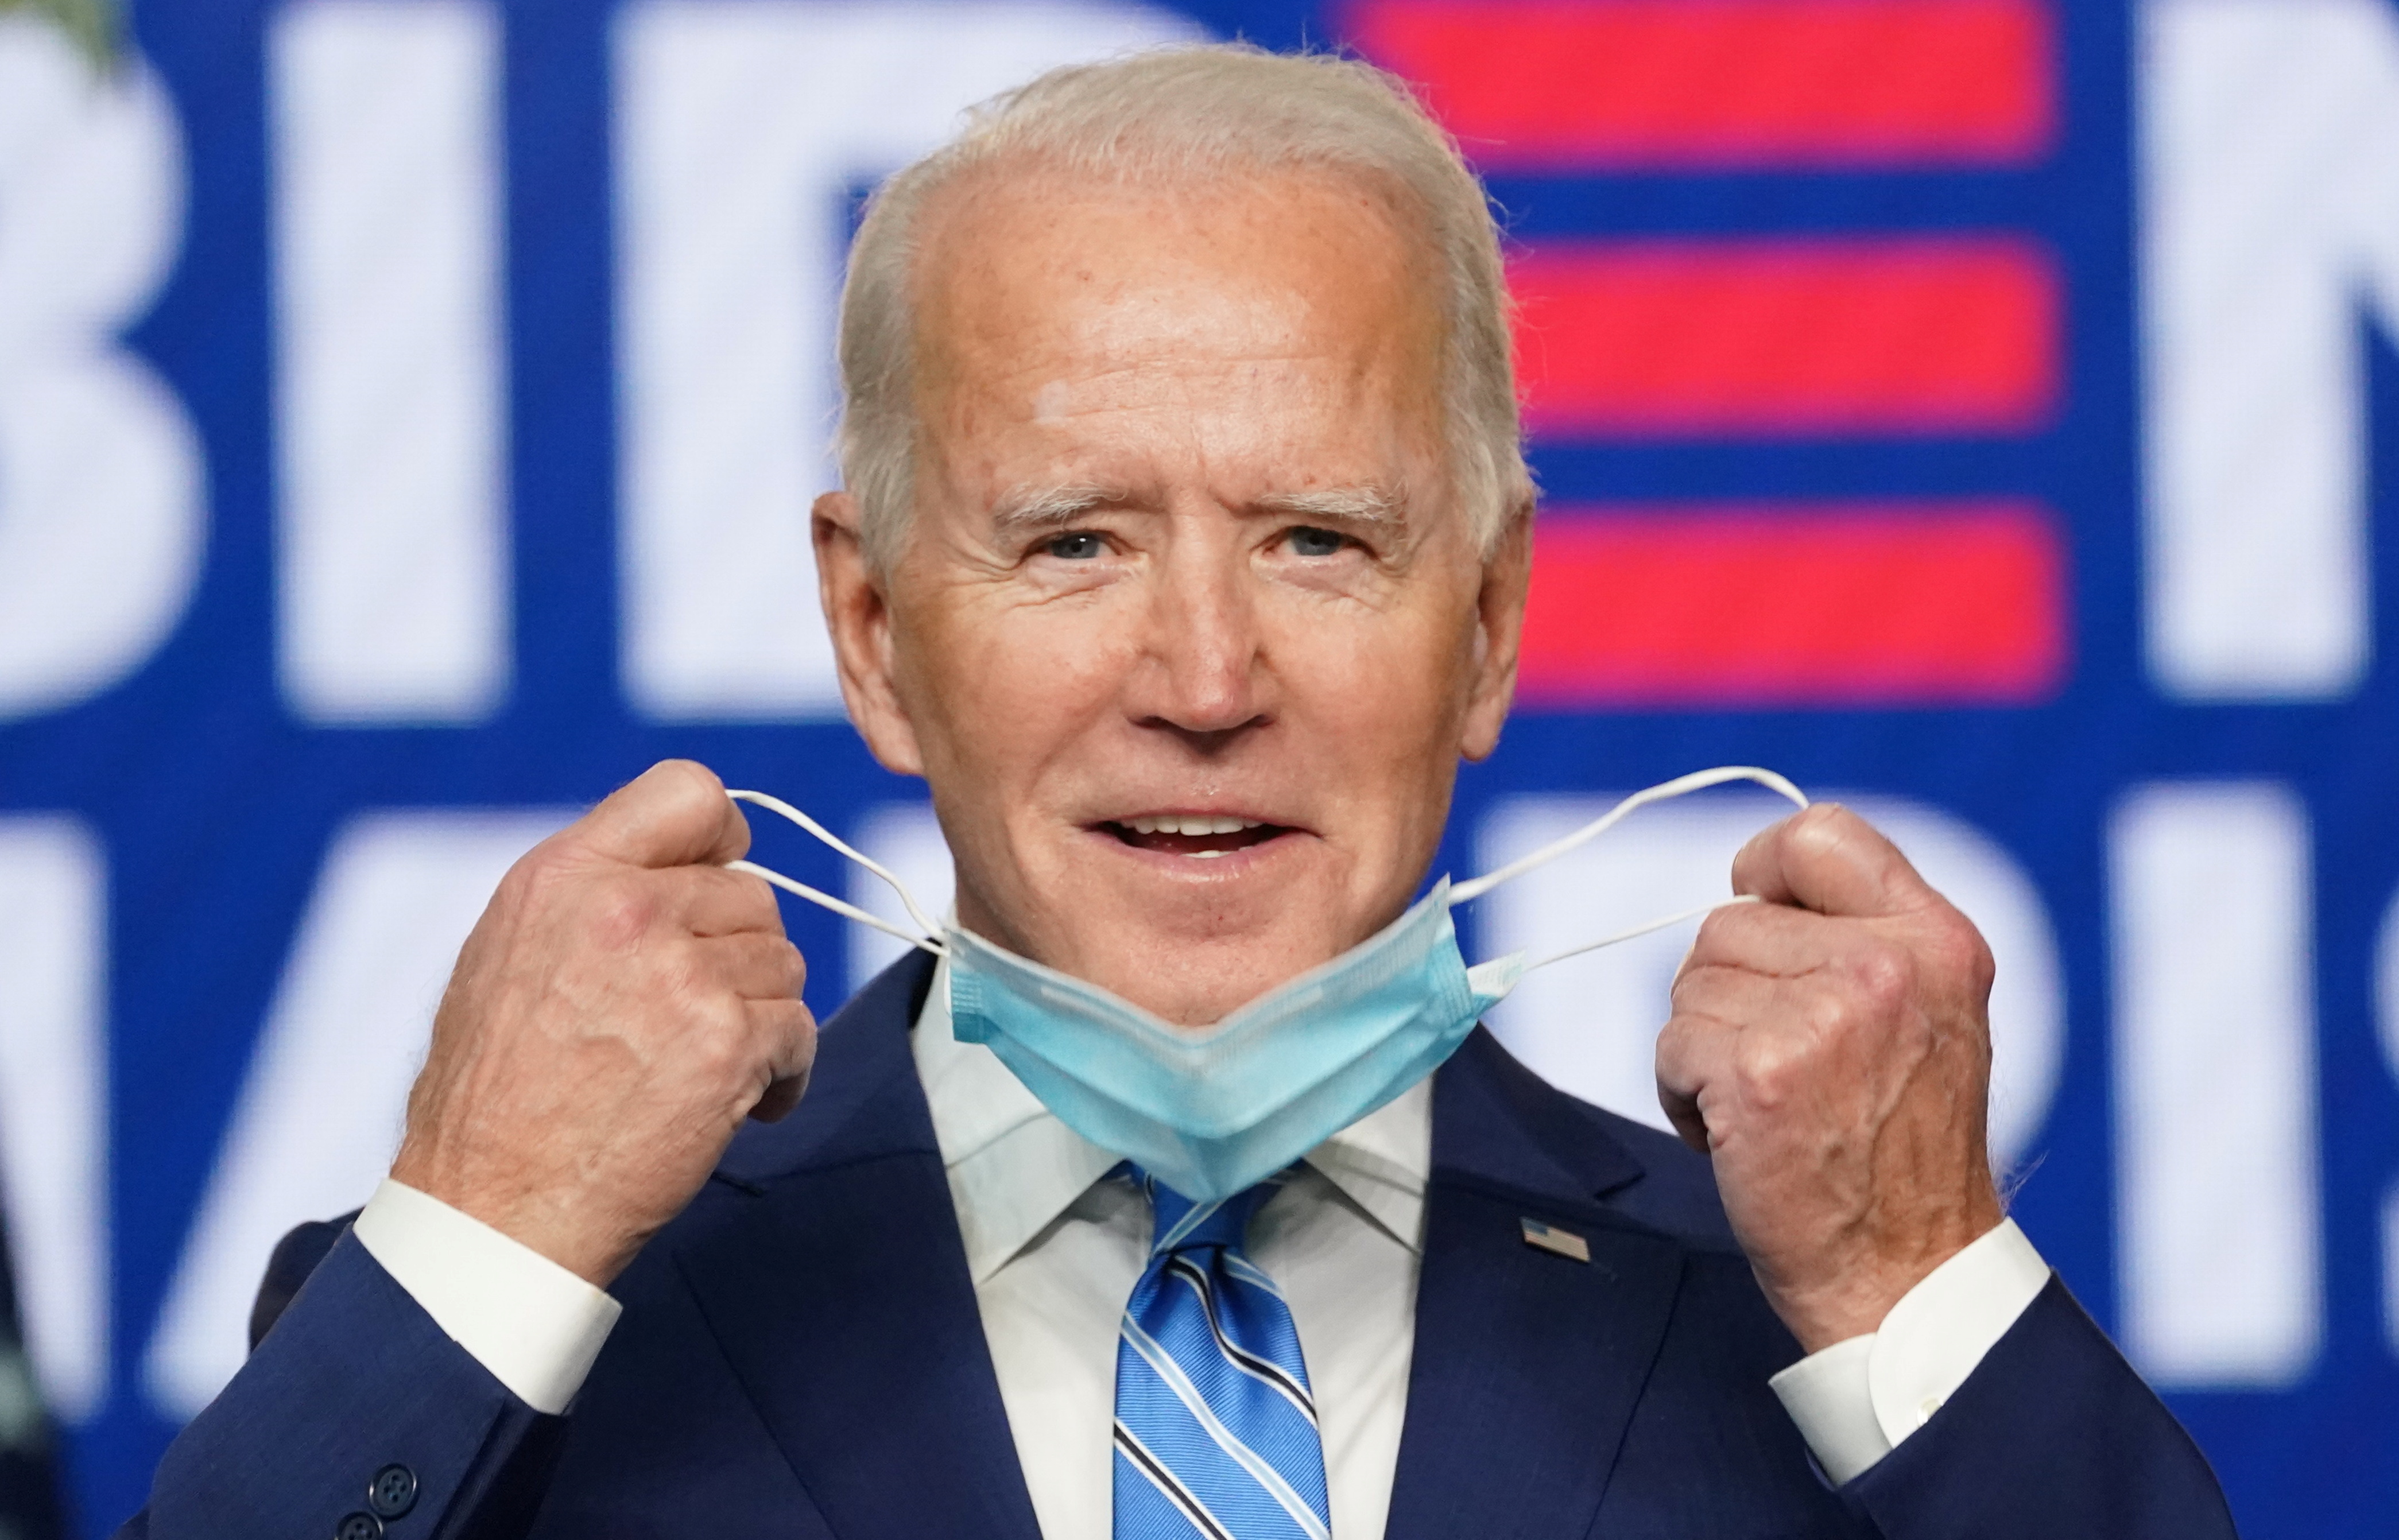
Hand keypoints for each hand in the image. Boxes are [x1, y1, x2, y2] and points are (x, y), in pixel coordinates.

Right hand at [389, 760, 814, 1285]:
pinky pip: (800, 1030)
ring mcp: (681, 974)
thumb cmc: (498, 1093)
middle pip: (751, 893)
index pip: (689, 791)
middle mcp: (626, 910)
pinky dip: (783, 1072)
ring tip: (701, 1065)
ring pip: (782, 961)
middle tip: (693, 1016)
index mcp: (567, 875)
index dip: (721, 837)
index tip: (716, 880)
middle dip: (737, 956)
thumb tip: (682, 866)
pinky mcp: (727, 1042)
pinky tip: (736, 1104)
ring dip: (760, 1015)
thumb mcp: (510, 953)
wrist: (495, 1205)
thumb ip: (594, 893)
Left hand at [1655, 804, 2002, 1351]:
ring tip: (1770, 1103)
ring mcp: (1823, 1017)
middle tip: (1784, 1063)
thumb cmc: (1899, 1152)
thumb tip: (1755, 883)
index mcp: (1936, 939)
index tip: (1760, 912)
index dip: (1765, 867)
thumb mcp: (1926, 1016)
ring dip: (1706, 1045)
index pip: (1820, 834)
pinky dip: (1685, 1094)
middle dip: (1731, 990)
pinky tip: (1743, 1137)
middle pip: (1729, 921)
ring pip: (1693, 983)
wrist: (1906, 1273)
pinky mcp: (1760, 1072)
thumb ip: (1861, 938)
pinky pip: (1671, 1045)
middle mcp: (1887, 966)